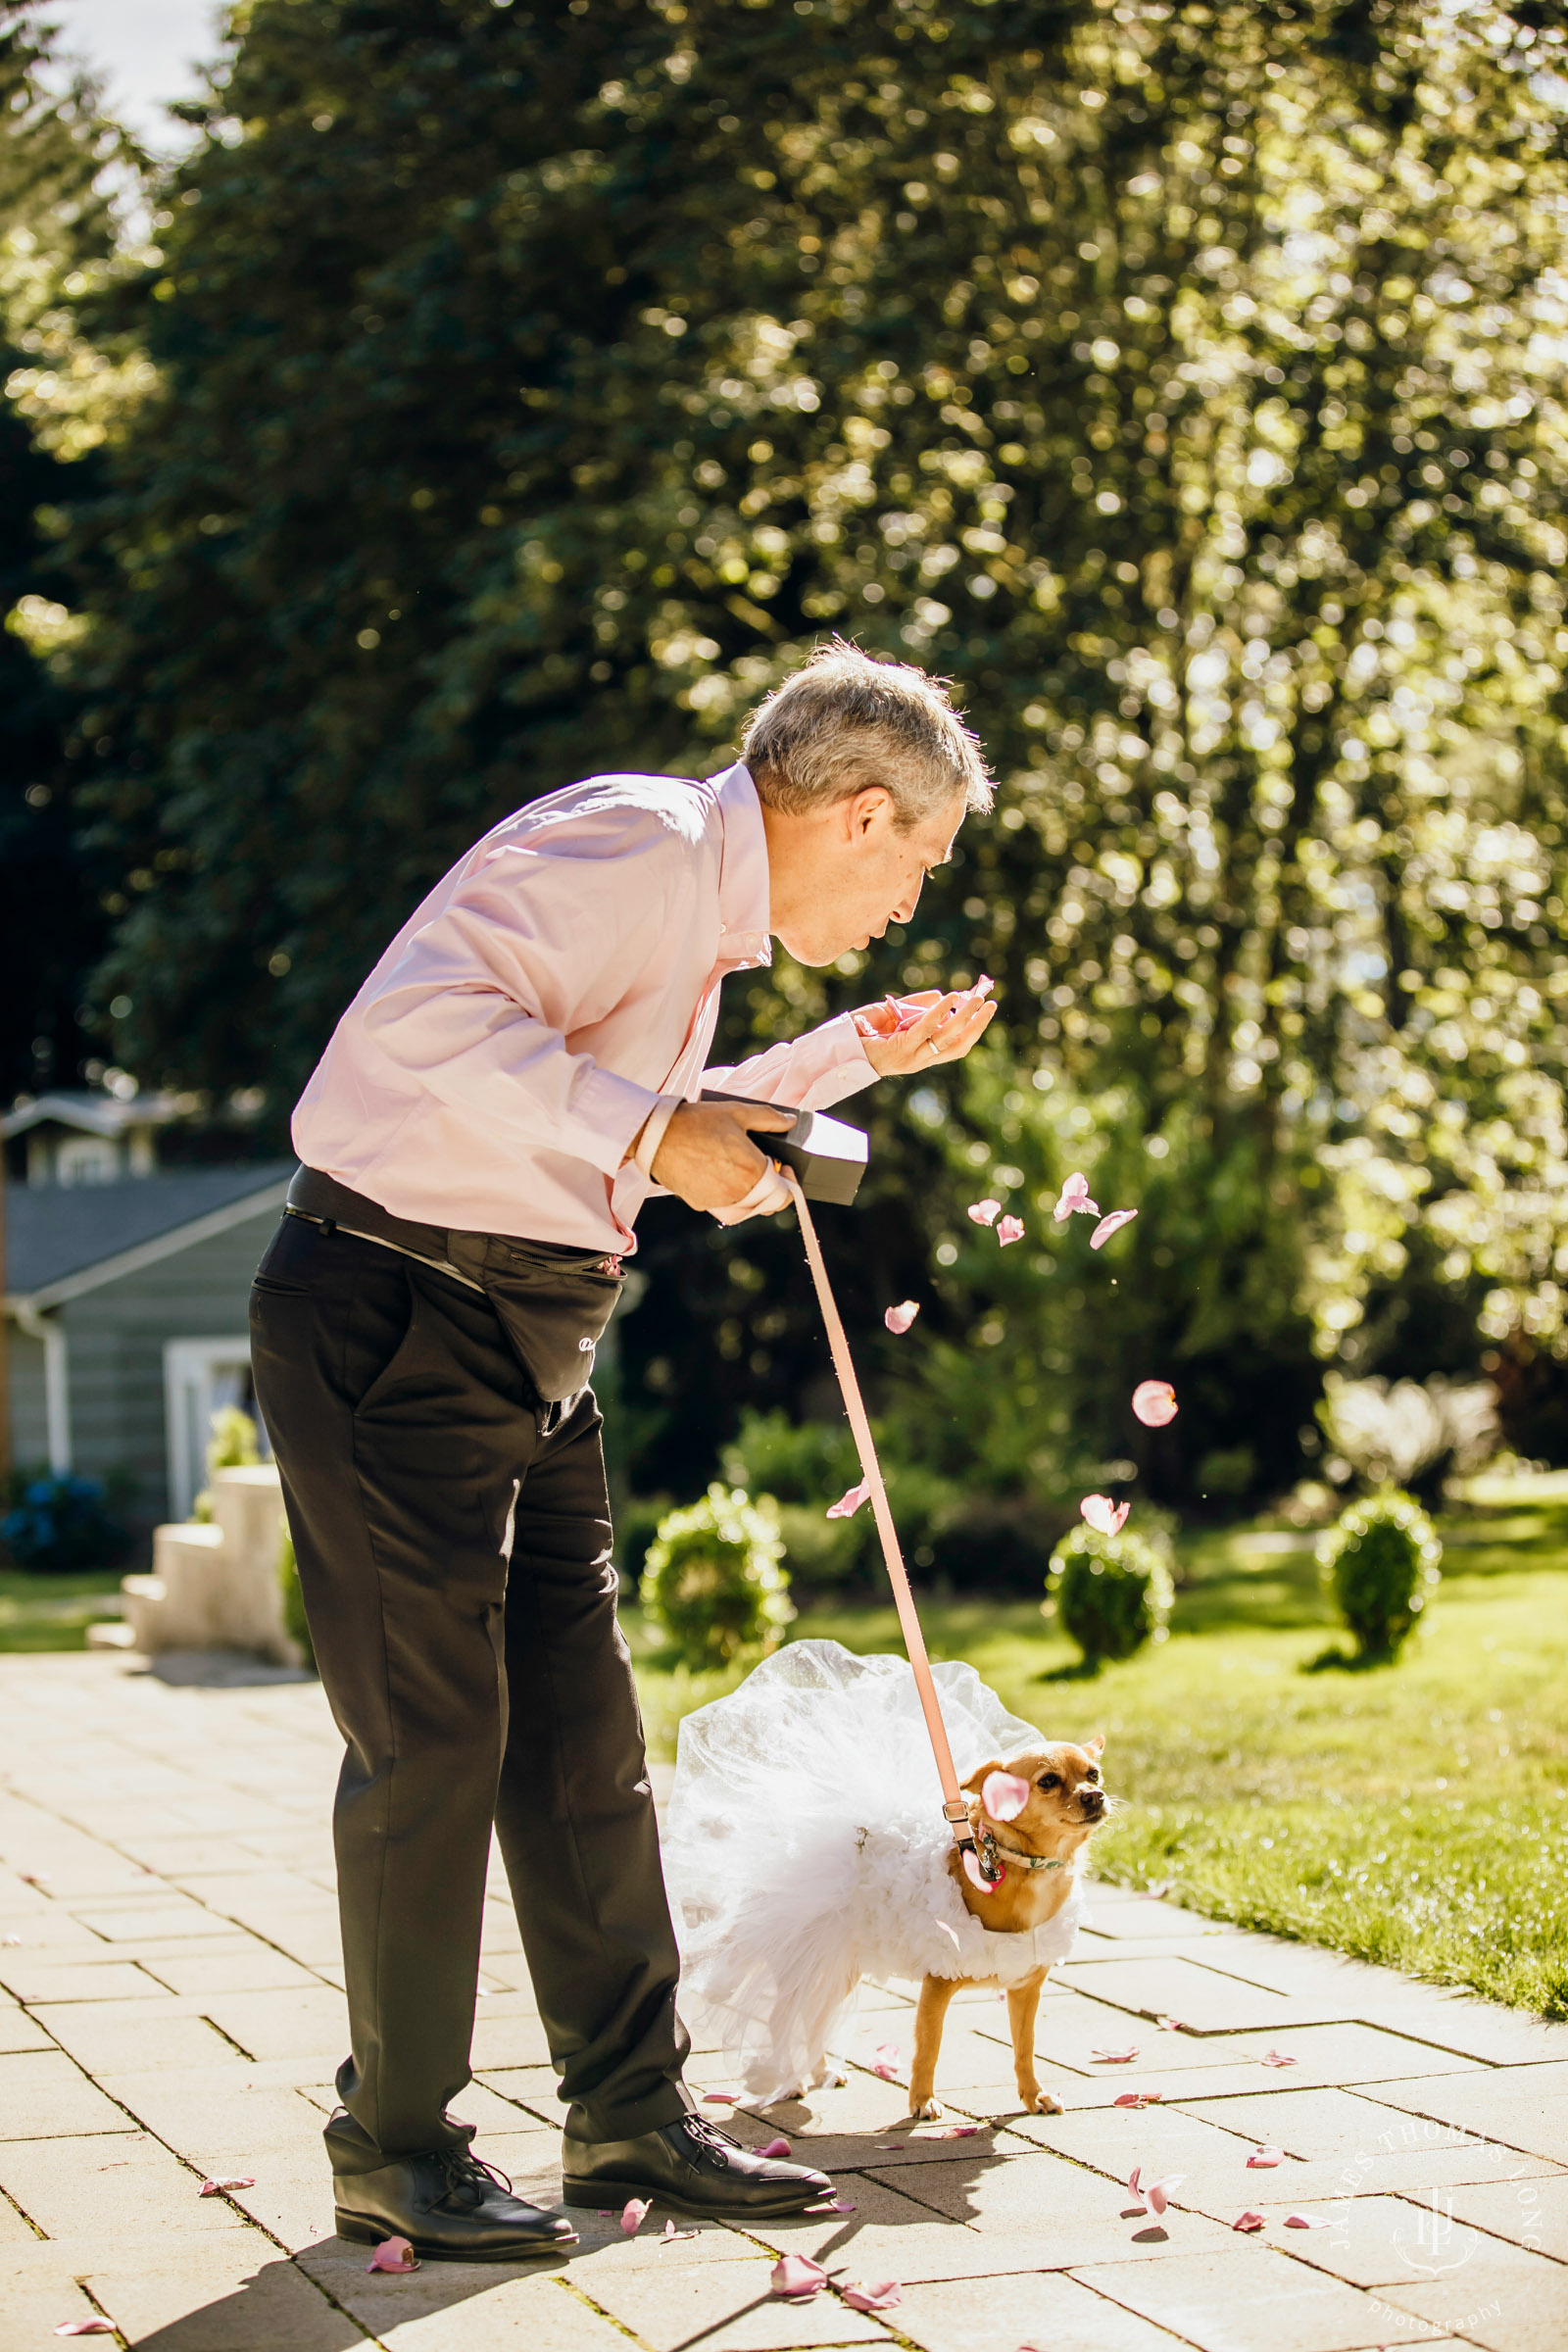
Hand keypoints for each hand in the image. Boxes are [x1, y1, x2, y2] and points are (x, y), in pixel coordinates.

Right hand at [649, 1098, 798, 1212]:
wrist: (657, 1137)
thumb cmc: (697, 1122)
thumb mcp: (737, 1112)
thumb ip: (769, 1118)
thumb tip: (790, 1123)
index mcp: (752, 1171)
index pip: (784, 1193)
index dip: (790, 1183)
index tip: (786, 1169)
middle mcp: (738, 1193)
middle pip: (769, 1205)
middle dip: (774, 1190)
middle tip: (769, 1172)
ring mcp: (719, 1202)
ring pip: (749, 1211)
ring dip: (755, 1198)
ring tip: (748, 1176)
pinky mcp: (702, 1204)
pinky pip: (727, 1209)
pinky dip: (734, 1200)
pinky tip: (728, 1180)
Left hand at [854, 984, 997, 1076]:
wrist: (837, 1050)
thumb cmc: (862, 1033)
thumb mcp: (894, 1016)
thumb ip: (916, 1007)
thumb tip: (943, 996)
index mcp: (921, 1056)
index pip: (955, 1047)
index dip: (973, 1030)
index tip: (985, 1012)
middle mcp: (920, 1060)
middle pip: (958, 1044)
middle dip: (977, 1024)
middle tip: (990, 1004)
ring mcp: (912, 1057)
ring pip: (947, 1038)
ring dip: (965, 1017)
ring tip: (977, 999)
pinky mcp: (900, 1049)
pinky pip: (925, 1029)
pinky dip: (938, 1013)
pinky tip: (948, 999)